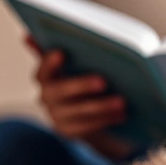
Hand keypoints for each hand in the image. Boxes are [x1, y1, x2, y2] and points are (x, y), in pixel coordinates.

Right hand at [29, 37, 128, 156]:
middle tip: (103, 81)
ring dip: (100, 106)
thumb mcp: (81, 62)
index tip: (61, 52)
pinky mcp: (67, 131)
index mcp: (47, 75)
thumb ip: (76, 48)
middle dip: (81, 85)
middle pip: (59, 90)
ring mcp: (55, 115)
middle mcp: (46, 95)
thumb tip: (52, 34)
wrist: (90, 111)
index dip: (49, 61)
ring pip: (77, 110)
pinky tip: (122, 114)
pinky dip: (105, 120)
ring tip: (122, 101)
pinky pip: (86, 126)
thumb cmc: (87, 77)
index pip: (43, 68)